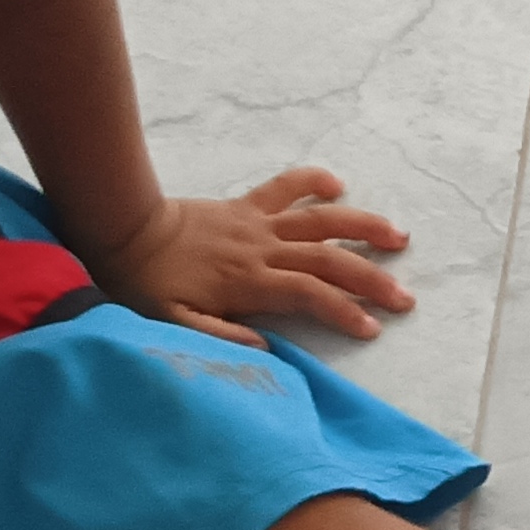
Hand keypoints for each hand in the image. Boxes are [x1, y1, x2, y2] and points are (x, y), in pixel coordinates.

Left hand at [92, 171, 412, 345]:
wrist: (123, 231)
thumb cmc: (145, 285)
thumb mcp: (172, 324)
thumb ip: (219, 337)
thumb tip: (266, 348)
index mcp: (248, 283)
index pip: (309, 296)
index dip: (344, 312)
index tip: (373, 327)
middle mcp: (262, 250)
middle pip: (328, 261)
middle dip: (371, 279)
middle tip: (406, 296)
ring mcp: (257, 224)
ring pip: (320, 221)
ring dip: (362, 227)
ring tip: (398, 236)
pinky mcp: (246, 205)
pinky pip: (285, 187)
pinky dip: (313, 181)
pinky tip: (339, 186)